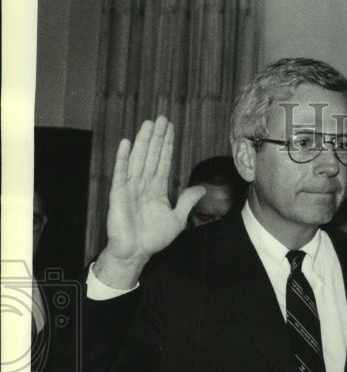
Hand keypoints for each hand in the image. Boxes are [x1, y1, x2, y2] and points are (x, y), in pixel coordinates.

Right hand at [93, 116, 205, 288]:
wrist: (136, 253)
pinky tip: (126, 143)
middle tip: (161, 117)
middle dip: (156, 137)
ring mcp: (130, 188)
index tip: (170, 129)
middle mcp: (143, 185)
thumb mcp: (177, 218)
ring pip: (139, 160)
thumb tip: (202, 189)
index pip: (163, 162)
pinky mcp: (119, 195)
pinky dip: (123, 158)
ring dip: (143, 141)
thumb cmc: (153, 238)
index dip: (167, 145)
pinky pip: (121, 174)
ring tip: (148, 123)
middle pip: (151, 156)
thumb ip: (187, 201)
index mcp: (156, 189)